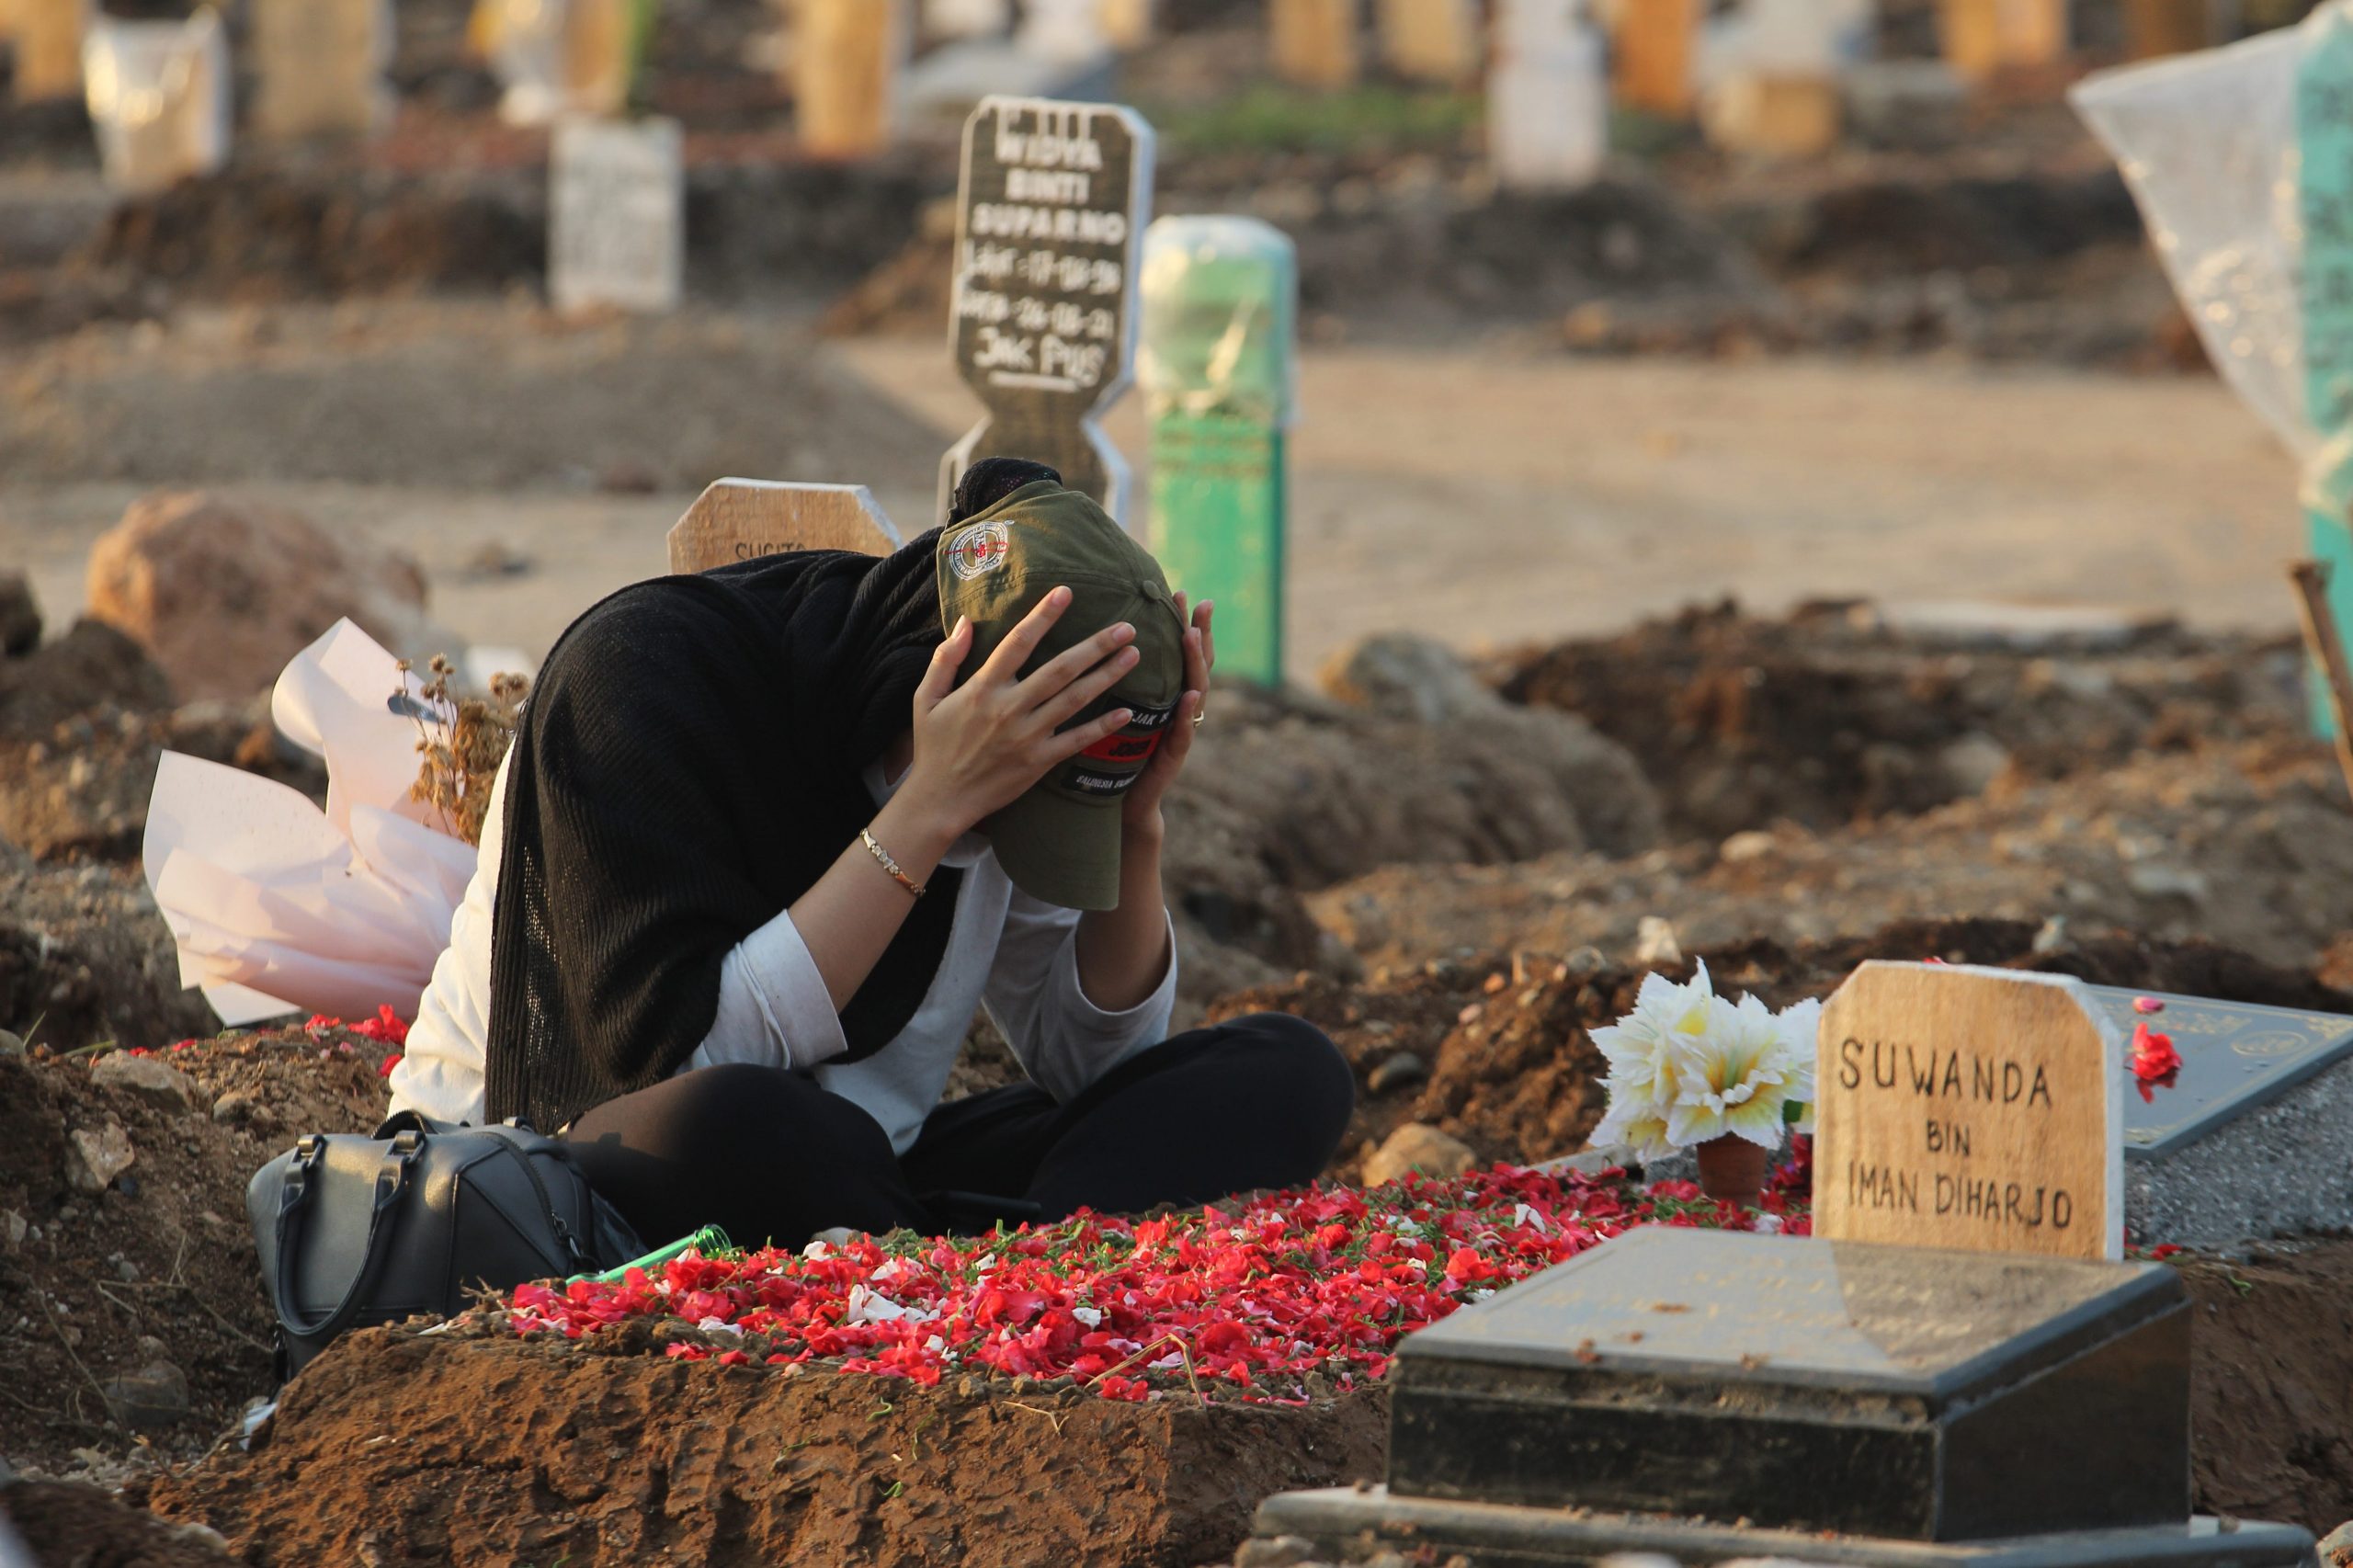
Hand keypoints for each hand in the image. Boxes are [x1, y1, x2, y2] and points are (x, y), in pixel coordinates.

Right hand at [898, 587, 1139, 840]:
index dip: (1043, 616)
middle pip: (1060, 669)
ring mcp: (1027, 736)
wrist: (940, 800)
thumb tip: (965, 621)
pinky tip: (1128, 712)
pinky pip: (1077, 741)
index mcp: (982, 688)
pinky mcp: (1039, 762)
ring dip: (1107, 676)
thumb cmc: (933, 747)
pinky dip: (1103, 727)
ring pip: (1075, 699)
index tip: (1066, 593)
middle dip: (1096, 645)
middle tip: (1127, 626)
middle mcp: (1009, 708)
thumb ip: (945, 657)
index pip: (1018, 642)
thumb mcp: (926, 697)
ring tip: (1133, 655)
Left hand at [1121, 594, 1213, 832]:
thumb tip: (1090, 641)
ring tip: (1192, 636)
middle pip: (1196, 664)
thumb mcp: (1115, 710)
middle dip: (1200, 632)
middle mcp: (1178, 710)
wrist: (1124, 805)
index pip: (1177, 653)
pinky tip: (1191, 696)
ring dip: (1195, 663)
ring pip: (1197, 692)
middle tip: (1201, 603)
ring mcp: (1180, 732)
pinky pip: (1184, 733)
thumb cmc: (1114, 756)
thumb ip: (1115, 680)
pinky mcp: (1173, 758)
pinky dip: (1189, 715)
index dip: (1181, 623)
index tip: (1179, 592)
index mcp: (1163, 695)